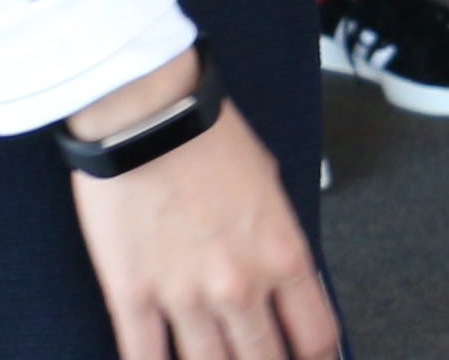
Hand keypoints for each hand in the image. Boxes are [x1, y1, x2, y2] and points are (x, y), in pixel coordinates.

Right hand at [64, 73, 336, 359]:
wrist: (149, 113)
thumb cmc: (208, 136)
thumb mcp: (270, 185)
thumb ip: (278, 241)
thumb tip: (283, 282)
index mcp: (282, 254)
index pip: (316, 336)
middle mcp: (239, 285)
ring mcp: (185, 296)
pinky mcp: (132, 296)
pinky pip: (144, 359)